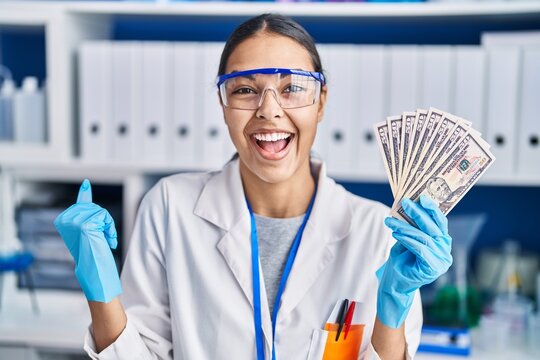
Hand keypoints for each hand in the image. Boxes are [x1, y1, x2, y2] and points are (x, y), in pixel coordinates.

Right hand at [53, 179, 121, 301]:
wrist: (94, 270)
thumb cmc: (91, 252)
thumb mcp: (88, 228)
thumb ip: (85, 209)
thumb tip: (85, 185)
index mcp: (62, 220)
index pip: (79, 203)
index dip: (85, 194)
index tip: (86, 182)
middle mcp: (65, 219)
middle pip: (94, 207)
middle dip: (103, 222)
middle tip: (102, 238)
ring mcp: (74, 221)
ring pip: (101, 211)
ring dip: (108, 226)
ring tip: (105, 241)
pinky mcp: (85, 225)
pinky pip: (105, 217)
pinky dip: (110, 228)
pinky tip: (108, 241)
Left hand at [377, 194, 452, 327]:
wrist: (395, 284)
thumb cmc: (402, 260)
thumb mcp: (408, 239)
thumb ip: (413, 226)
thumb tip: (409, 206)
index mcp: (442, 242)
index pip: (440, 222)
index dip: (432, 209)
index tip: (421, 197)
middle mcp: (445, 250)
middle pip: (432, 228)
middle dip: (417, 213)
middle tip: (404, 202)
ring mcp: (441, 260)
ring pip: (423, 237)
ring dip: (405, 227)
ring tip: (391, 220)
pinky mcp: (433, 268)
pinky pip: (419, 248)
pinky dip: (406, 239)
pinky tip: (396, 233)